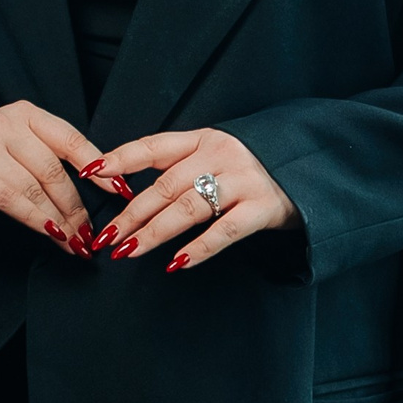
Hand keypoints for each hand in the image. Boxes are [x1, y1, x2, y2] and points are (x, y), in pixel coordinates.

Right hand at [0, 100, 99, 254]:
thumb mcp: (12, 145)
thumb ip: (45, 156)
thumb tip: (93, 187)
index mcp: (23, 113)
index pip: (70, 139)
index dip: (99, 167)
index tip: (119, 191)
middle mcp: (4, 124)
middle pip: (54, 170)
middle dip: (77, 207)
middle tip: (91, 234)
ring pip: (36, 188)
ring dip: (60, 221)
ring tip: (74, 243)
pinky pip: (13, 201)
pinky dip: (37, 221)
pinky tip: (51, 235)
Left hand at [82, 129, 297, 270]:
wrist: (310, 171)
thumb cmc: (251, 170)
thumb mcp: (216, 156)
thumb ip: (180, 167)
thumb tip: (129, 190)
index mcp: (204, 139)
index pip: (154, 147)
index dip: (121, 158)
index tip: (91, 172)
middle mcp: (222, 155)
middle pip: (165, 186)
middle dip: (130, 213)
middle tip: (105, 235)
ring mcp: (243, 181)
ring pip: (188, 209)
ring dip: (154, 232)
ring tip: (128, 250)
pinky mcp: (262, 208)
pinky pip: (225, 231)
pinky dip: (199, 248)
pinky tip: (177, 262)